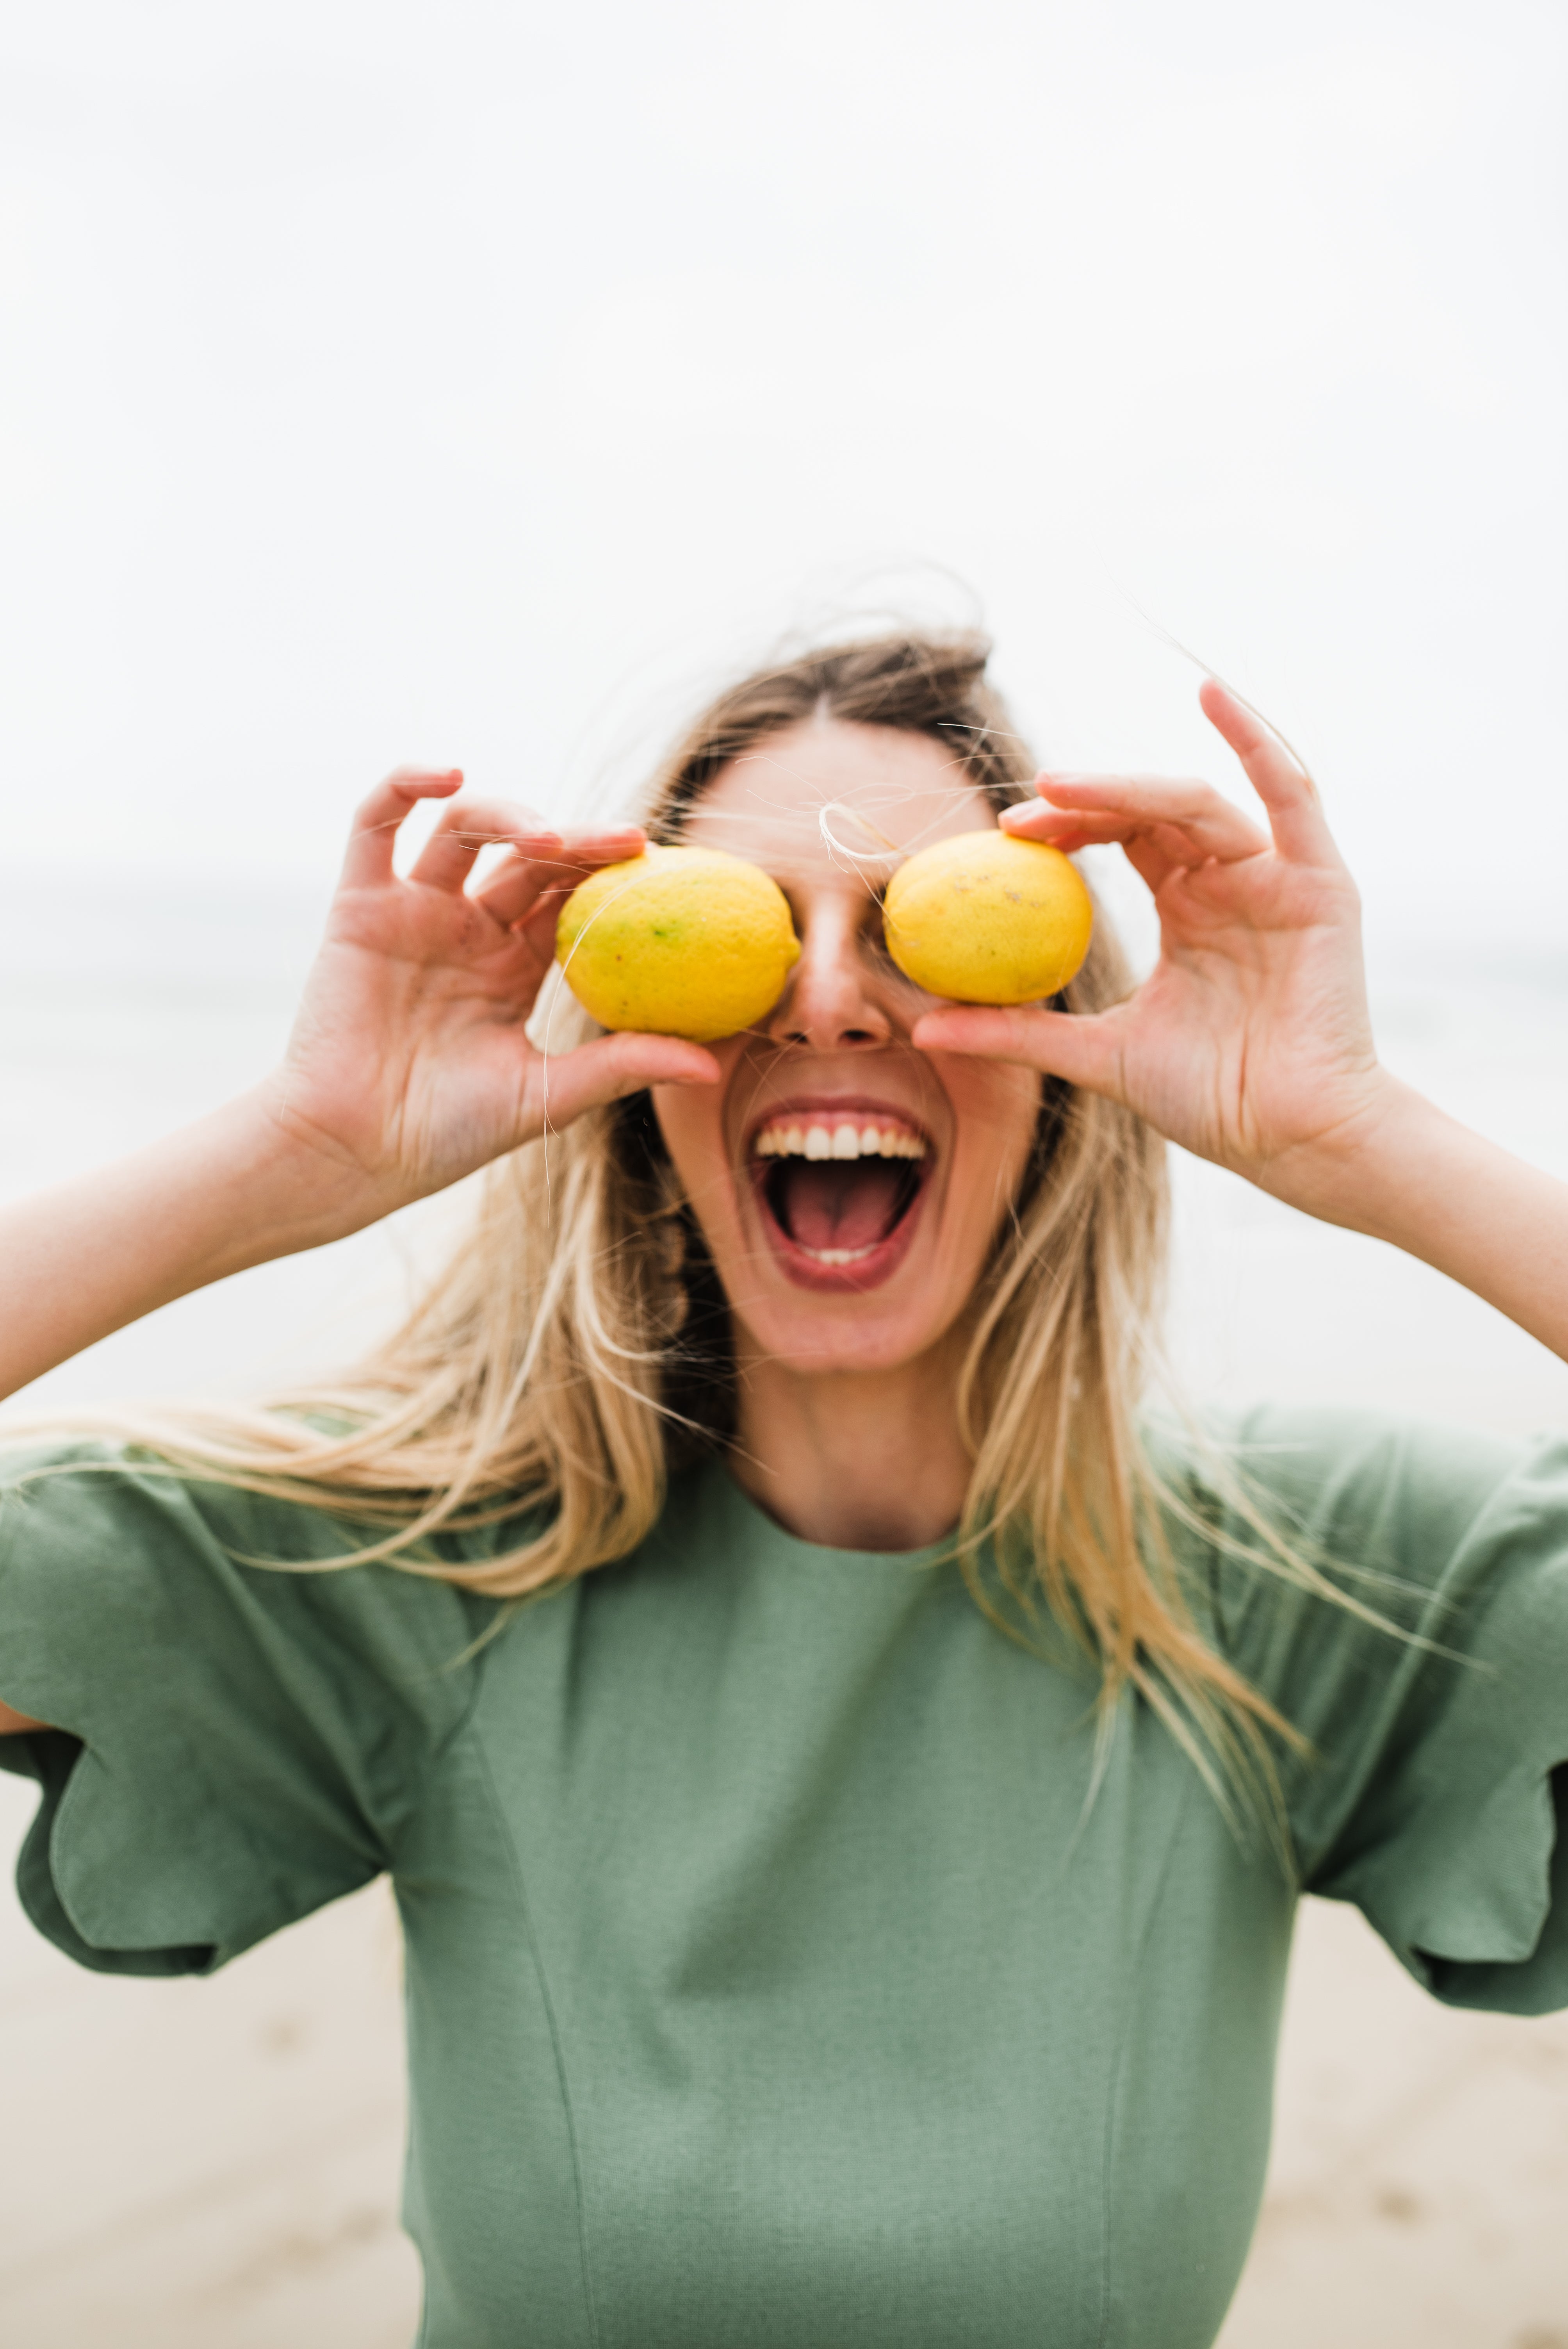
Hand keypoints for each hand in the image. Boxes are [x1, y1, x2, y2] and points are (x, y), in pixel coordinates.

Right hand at [261, 770, 716, 1217]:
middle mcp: (469, 929)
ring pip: (465, 829)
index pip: (571, 897)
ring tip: (544, 838)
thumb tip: (715, 1066)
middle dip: (579, 841)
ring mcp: (415, 912)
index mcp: (515, 966)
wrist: (355, 1151)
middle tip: (625, 841)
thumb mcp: (549, 1095)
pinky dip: (406, 786)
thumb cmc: (447, 1134)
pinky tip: (447, 774)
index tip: (659, 863)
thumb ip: (623, 1065)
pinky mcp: (361, 906)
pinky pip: (376, 825)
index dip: (611, 873)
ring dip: (509, 815)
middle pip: (530, 856)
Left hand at [912, 683, 1392, 1215]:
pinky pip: (1292, 795)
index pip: (1121, 838)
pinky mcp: (1319, 884)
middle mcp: (1232, 881)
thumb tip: (924, 1027)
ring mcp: (1278, 878)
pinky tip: (1213, 694)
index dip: (1065, 826)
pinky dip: (1255, 739)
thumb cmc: (1213, 1100)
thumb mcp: (1098, 1057)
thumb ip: (1018, 1033)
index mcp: (1191, 909)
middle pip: (1150, 812)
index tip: (1004, 835)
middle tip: (1018, 812)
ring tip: (1062, 782)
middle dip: (1082, 802)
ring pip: (1197, 802)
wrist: (1292, 1140)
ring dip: (1127, 785)